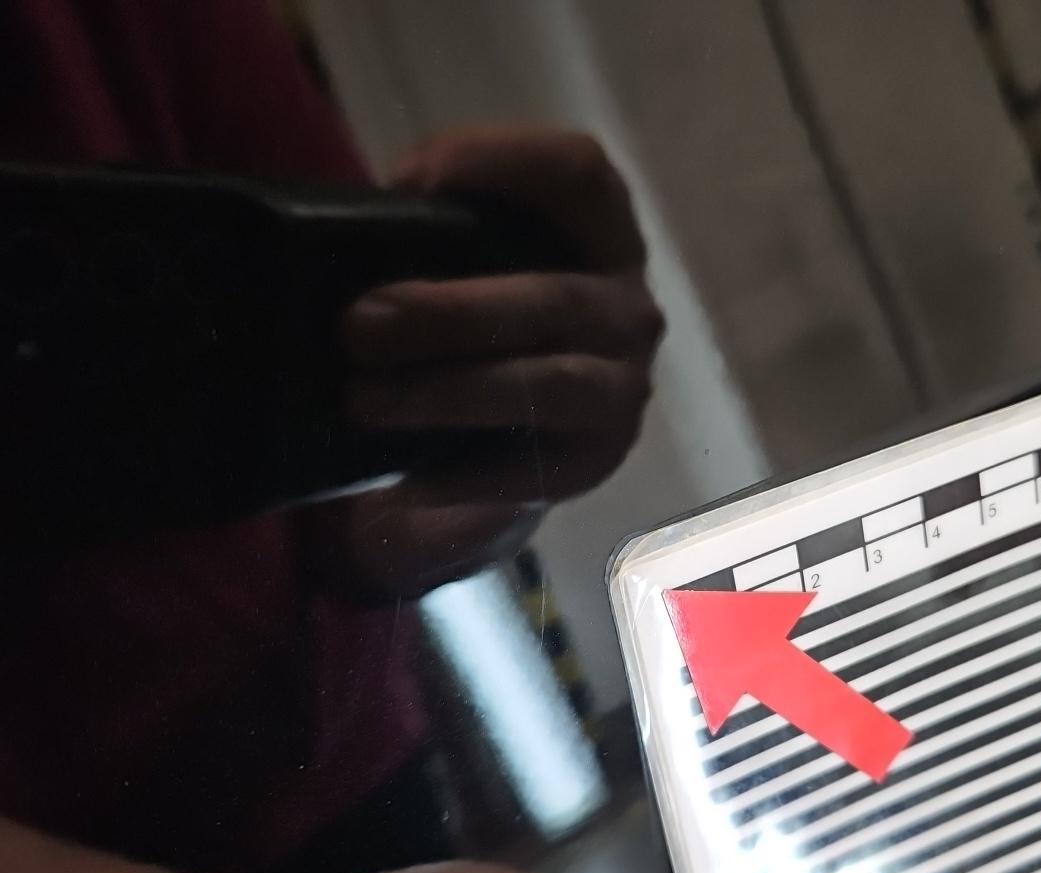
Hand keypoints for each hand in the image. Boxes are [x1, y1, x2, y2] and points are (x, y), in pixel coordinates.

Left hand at [319, 127, 664, 598]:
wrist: (509, 432)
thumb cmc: (476, 319)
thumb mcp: (464, 259)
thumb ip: (430, 232)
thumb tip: (352, 228)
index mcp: (599, 232)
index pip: (580, 172)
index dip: (503, 163)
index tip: (409, 183)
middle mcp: (627, 308)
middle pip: (552, 299)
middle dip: (448, 314)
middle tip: (357, 327)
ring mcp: (622, 390)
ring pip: (552, 387)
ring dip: (451, 394)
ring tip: (367, 402)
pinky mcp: (595, 462)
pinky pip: (537, 472)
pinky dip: (466, 476)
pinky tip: (404, 479)